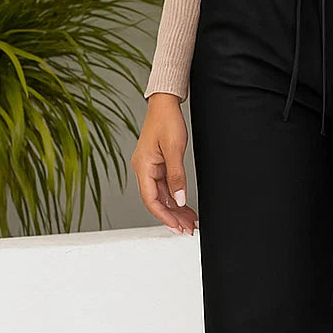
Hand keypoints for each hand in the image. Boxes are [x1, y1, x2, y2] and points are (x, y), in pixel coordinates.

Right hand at [131, 93, 198, 233]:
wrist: (165, 103)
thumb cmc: (166, 121)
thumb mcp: (174, 149)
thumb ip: (176, 176)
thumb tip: (179, 199)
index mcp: (143, 167)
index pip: (151, 200)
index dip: (164, 216)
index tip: (177, 227)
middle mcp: (143, 170)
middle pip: (157, 201)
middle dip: (173, 216)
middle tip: (188, 229)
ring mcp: (150, 168)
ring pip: (162, 195)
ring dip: (175, 209)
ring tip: (190, 221)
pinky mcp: (157, 164)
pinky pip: (165, 186)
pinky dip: (175, 197)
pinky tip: (185, 205)